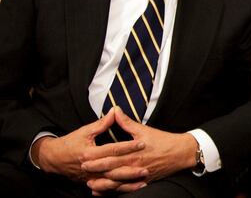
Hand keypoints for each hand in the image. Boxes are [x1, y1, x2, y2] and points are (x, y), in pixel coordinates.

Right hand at [31, 111, 145, 188]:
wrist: (53, 159)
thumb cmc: (70, 143)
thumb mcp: (84, 131)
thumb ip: (102, 123)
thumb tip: (115, 111)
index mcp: (90, 153)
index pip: (113, 150)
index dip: (128, 146)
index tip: (142, 143)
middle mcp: (91, 167)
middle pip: (114, 169)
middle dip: (131, 169)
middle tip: (147, 167)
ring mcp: (91, 177)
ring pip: (112, 182)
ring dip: (128, 182)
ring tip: (144, 180)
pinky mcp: (91, 183)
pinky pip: (107, 188)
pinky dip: (119, 189)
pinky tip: (131, 188)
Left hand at [80, 107, 196, 193]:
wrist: (180, 153)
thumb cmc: (163, 141)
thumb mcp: (144, 130)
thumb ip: (127, 122)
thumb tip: (115, 110)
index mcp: (133, 152)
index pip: (111, 156)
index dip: (97, 158)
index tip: (84, 158)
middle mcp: (135, 165)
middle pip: (112, 170)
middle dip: (96, 171)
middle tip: (83, 170)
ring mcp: (139, 175)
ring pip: (118, 183)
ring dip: (103, 185)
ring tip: (91, 185)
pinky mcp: (143, 181)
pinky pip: (127, 189)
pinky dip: (116, 191)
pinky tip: (106, 192)